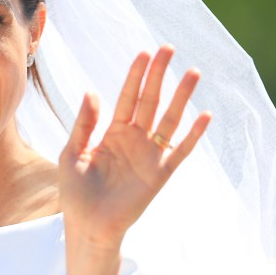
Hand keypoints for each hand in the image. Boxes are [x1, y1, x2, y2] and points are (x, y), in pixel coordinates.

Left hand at [58, 45, 210, 253]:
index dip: (135, 76)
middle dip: (159, 75)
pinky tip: (204, 115)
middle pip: (150, 100)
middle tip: (168, 48)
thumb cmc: (76, 193)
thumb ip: (83, 124)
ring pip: (169, 120)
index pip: (127, 97)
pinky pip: (180, 151)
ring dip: (181, 97)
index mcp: (111, 132)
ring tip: (193, 72)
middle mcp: (134, 139)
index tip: (144, 53)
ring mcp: (149, 155)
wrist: (88, 226)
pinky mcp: (160, 174)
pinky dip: (193, 135)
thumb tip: (92, 92)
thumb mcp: (71, 154)